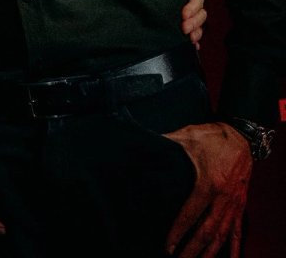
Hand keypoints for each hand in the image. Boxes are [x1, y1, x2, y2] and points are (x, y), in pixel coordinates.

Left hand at [164, 122, 251, 257]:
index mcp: (209, 183)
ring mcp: (235, 203)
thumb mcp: (186, 137)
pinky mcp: (240, 204)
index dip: (178, 231)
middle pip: (207, 231)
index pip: (190, 214)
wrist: (242, 136)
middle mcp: (224, 197)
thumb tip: (140, 141)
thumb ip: (165, 143)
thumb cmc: (210, 136)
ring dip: (210, 253)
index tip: (167, 246)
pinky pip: (238, 230)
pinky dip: (235, 247)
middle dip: (192, 249)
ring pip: (223, 235)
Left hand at [180, 0, 206, 45]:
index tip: (184, 14)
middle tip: (184, 28)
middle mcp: (193, 1)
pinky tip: (194, 45)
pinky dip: (195, 38)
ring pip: (199, 22)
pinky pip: (193, 30)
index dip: (193, 6)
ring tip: (189, 38)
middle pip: (200, 13)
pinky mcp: (183, 20)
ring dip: (196, 31)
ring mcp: (189, 12)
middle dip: (194, 22)